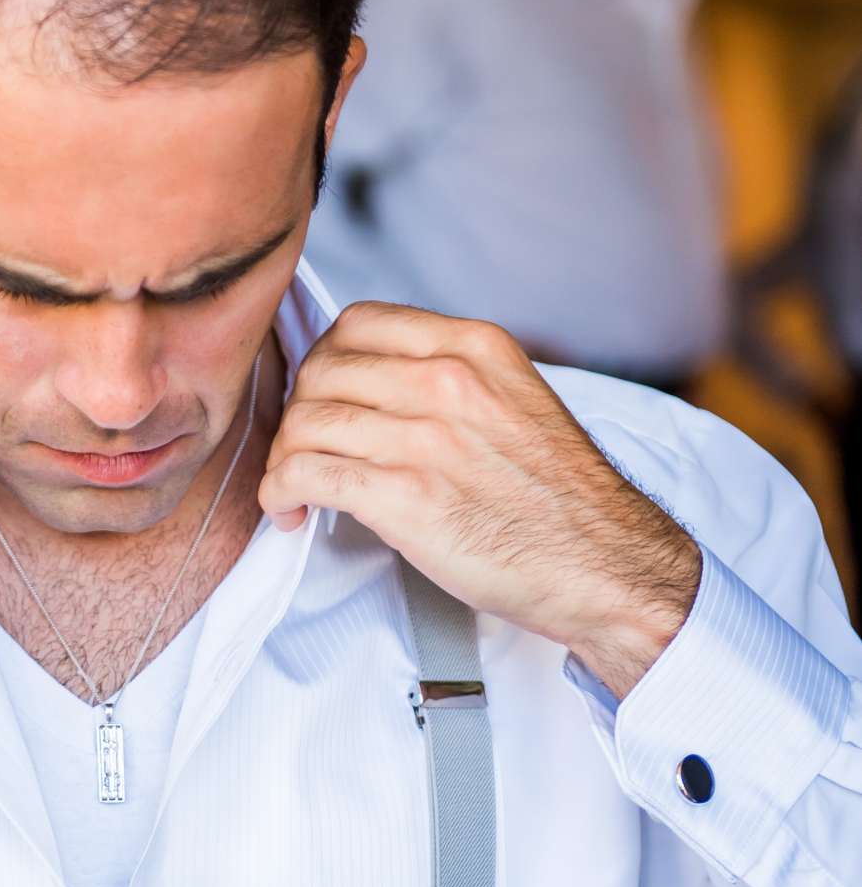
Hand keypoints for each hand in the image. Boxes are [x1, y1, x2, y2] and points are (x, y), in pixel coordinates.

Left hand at [258, 302, 702, 699]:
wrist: (604, 563)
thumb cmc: (560, 498)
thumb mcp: (515, 400)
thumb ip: (452, 380)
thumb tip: (377, 387)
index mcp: (474, 346)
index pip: (357, 323)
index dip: (324, 364)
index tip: (324, 401)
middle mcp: (448, 380)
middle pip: (321, 372)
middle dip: (298, 415)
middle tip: (305, 452)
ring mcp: (425, 437)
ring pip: (305, 423)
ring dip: (284, 460)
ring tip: (298, 492)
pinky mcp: (405, 497)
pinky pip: (306, 475)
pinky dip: (281, 494)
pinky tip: (294, 513)